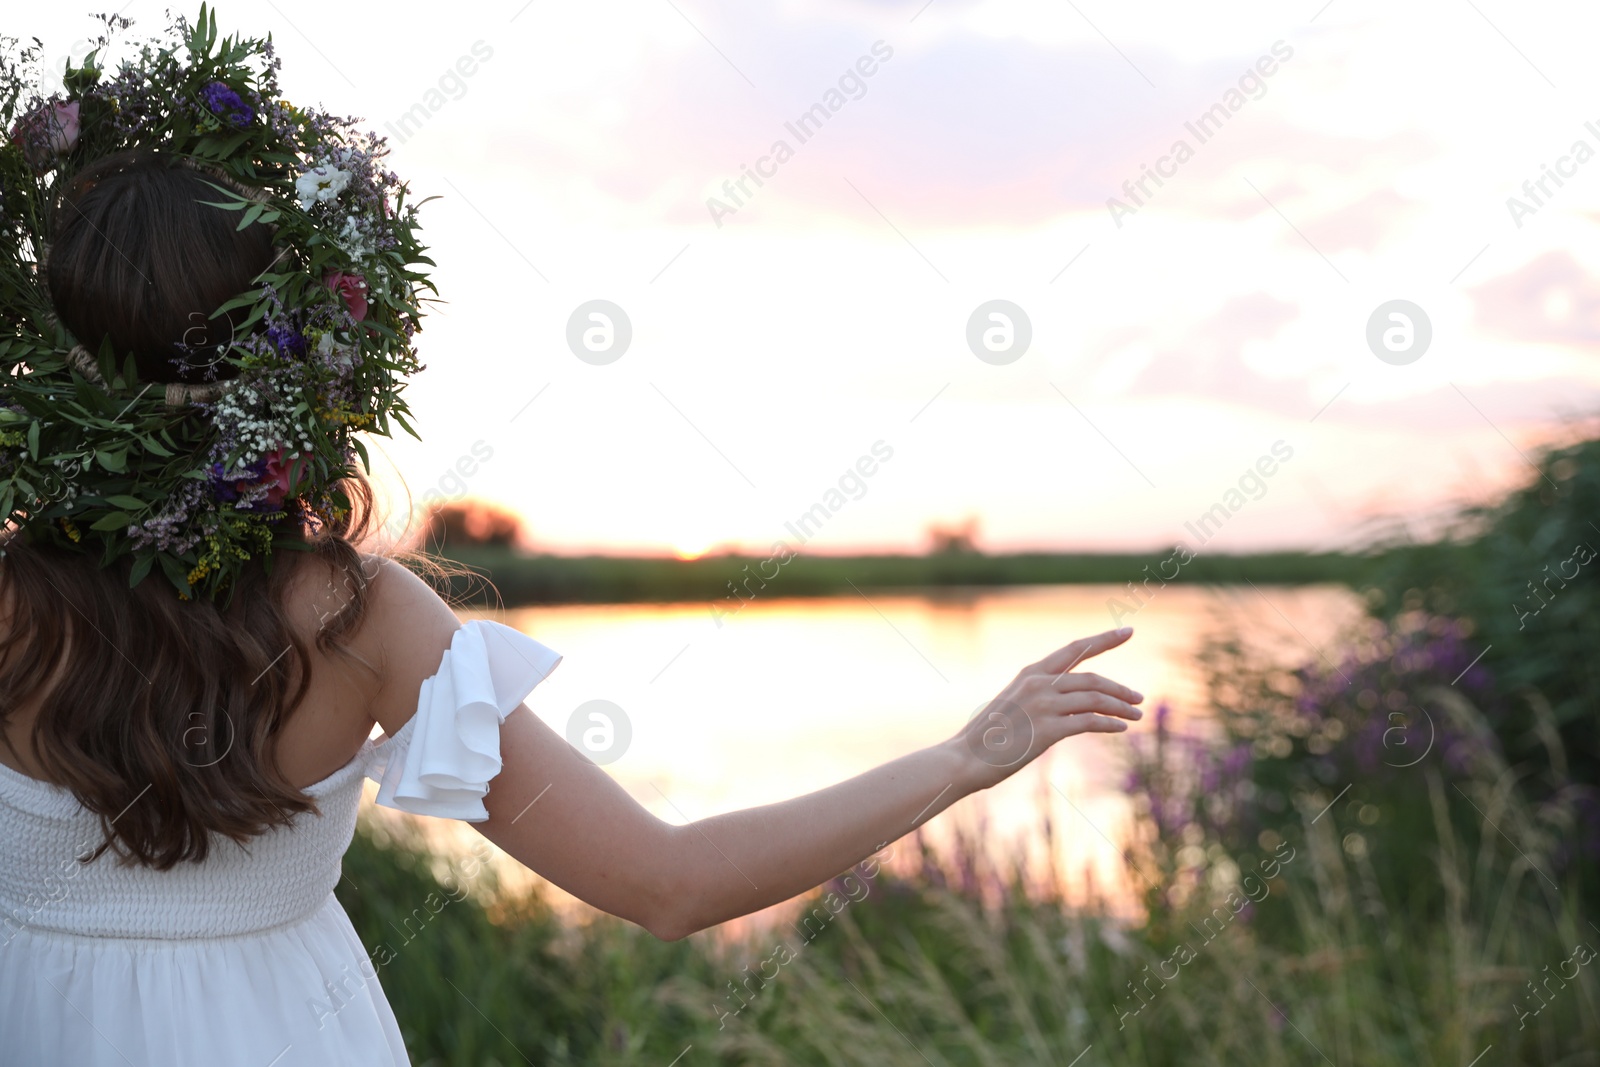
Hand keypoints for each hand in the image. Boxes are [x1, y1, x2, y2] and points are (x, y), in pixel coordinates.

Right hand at [950, 626, 1143, 790]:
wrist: (966, 757)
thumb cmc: (987, 736)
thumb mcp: (1013, 704)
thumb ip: (1038, 696)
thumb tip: (1065, 702)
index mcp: (1030, 673)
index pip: (1075, 650)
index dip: (1104, 640)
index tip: (1127, 631)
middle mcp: (1039, 684)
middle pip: (1093, 679)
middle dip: (1120, 688)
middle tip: (1138, 699)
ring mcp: (1044, 705)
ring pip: (1096, 699)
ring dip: (1121, 707)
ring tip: (1136, 716)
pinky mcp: (1048, 729)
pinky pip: (1089, 722)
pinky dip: (1109, 724)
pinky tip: (1120, 728)